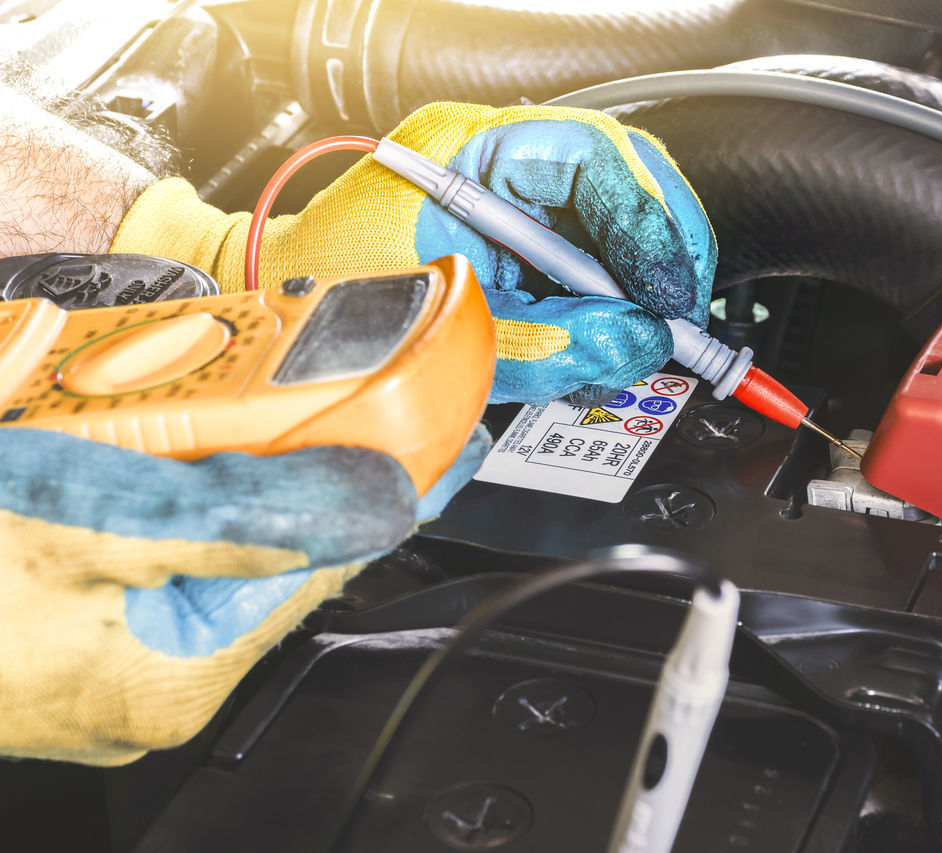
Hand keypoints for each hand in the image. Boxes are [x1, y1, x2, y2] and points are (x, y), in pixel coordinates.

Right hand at [0, 427, 487, 764]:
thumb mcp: (86, 519)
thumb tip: (376, 503)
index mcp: (172, 676)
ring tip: (264, 406)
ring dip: (238, 476)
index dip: (399, 493)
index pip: (328, 569)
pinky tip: (164, 448)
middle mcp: (147, 684)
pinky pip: (150, 556)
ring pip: (209, 552)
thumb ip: (243, 517)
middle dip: (311, 474)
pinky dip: (172, 498)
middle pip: (272, 559)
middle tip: (353, 395)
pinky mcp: (61, 627)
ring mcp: (99, 661)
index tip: (450, 439)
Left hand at [111, 103, 716, 404]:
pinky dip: (613, 297)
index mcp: (470, 150)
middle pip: (623, 182)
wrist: (276, 291)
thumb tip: (635, 343)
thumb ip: (545, 341)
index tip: (670, 295)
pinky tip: (615, 332)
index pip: (597, 158)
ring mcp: (509, 191)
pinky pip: (588, 252)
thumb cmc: (330, 292)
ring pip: (614, 220)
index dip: (650, 225)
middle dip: (663, 254)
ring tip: (650, 337)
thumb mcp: (445, 327)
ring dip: (643, 281)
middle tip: (677, 322)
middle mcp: (497, 158)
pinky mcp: (516, 230)